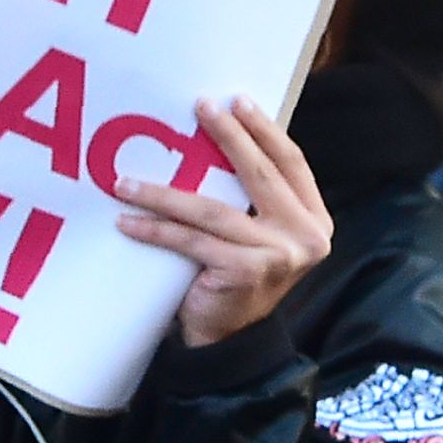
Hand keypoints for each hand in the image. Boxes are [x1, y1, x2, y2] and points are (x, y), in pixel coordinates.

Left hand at [113, 99, 330, 347]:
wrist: (231, 342)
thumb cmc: (238, 277)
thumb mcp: (259, 233)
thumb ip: (255, 196)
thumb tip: (220, 133)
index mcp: (314, 220)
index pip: (291, 164)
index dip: (264, 130)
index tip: (236, 101)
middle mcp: (305, 237)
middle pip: (259, 175)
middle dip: (227, 136)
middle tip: (199, 107)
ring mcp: (278, 256)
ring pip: (214, 209)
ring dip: (164, 192)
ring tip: (127, 180)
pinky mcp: (246, 272)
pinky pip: (192, 241)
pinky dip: (156, 230)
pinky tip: (127, 220)